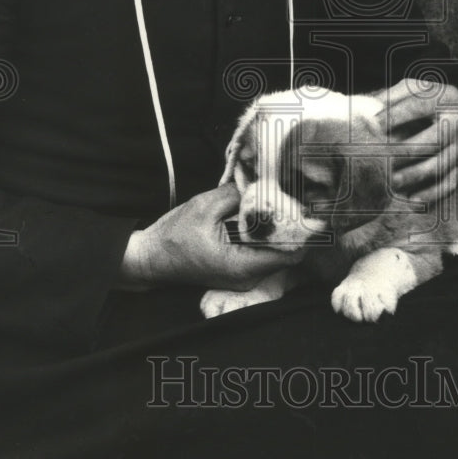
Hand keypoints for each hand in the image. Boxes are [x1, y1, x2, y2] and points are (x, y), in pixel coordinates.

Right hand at [119, 182, 305, 290]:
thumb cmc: (174, 236)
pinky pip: (262, 253)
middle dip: (291, 226)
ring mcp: (244, 275)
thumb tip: (262, 182)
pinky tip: (259, 216)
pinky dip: (264, 235)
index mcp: (242, 264)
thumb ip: (237, 195)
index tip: (306, 209)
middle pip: (287, 253)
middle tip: (294, 199)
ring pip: (275, 252)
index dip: (302, 232)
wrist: (151, 258)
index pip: (291, 254)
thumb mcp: (205, 206)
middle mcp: (248, 276)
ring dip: (277, 229)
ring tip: (276, 203)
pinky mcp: (239, 270)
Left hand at [379, 78, 457, 203]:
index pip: (417, 106)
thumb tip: (370, 106)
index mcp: (446, 100)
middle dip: (402, 152)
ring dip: (412, 176)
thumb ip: (398, 93)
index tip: (371, 124)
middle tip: (376, 160)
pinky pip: (448, 184)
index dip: (394, 115)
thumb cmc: (441, 101)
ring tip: (388, 182)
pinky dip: (431, 194)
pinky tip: (411, 200)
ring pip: (437, 167)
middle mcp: (457, 124)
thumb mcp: (425, 89)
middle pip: (430, 141)